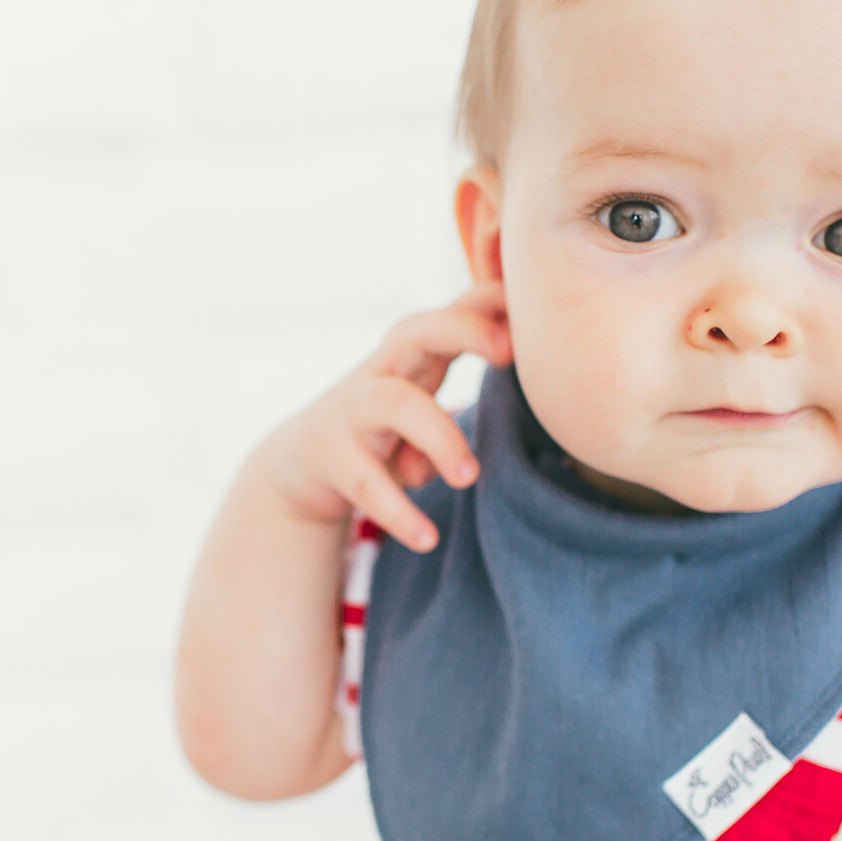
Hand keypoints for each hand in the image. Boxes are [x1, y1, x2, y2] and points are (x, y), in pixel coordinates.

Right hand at [259, 282, 513, 552]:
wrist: (302, 461)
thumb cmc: (385, 425)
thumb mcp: (427, 394)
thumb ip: (472, 386)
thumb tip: (539, 387)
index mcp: (414, 354)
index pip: (454, 309)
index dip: (490, 303)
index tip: (530, 309)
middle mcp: (382, 371)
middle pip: (416, 330)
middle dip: (463, 331)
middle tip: (508, 354)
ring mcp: (353, 411)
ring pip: (394, 403)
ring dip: (439, 436)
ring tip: (469, 478)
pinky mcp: (333, 458)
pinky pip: (367, 483)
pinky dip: (399, 512)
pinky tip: (426, 537)